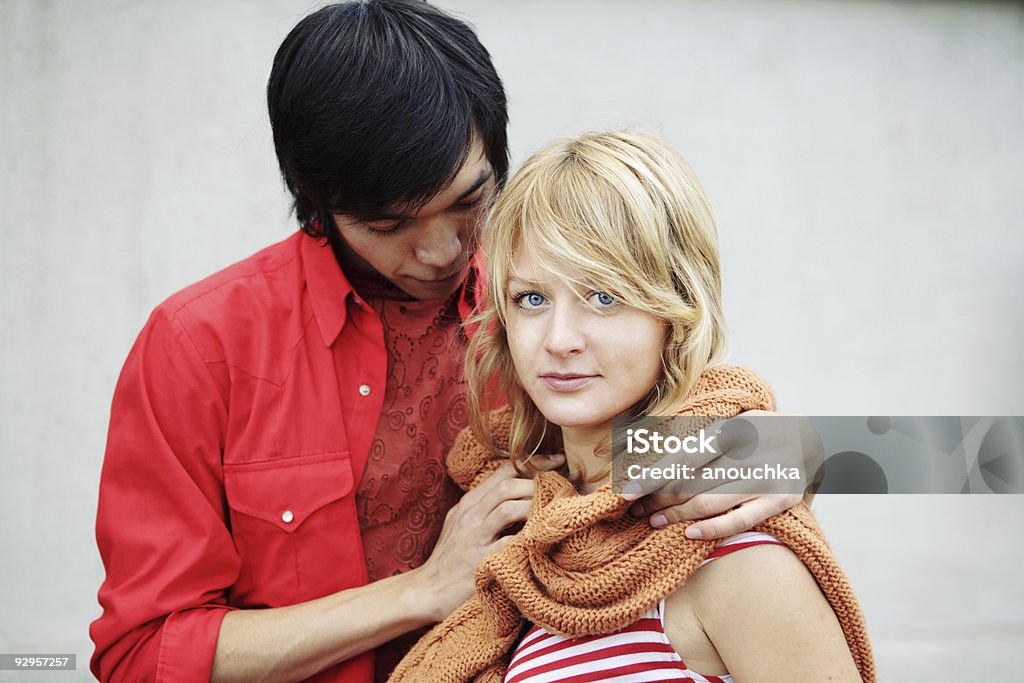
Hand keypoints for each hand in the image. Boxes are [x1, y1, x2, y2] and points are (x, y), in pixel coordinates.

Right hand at [413, 455, 562, 619]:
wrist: (427, 590)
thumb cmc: (449, 558)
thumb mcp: (461, 524)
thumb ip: (484, 508)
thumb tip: (517, 495)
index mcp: (469, 503)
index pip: (502, 472)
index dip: (532, 463)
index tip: (556, 461)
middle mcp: (471, 515)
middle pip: (507, 486)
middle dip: (536, 484)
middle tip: (559, 490)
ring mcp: (474, 536)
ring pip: (507, 508)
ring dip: (533, 506)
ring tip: (553, 511)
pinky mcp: (479, 559)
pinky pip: (508, 543)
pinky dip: (527, 538)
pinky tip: (543, 539)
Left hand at [623, 411, 821, 538]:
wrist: (811, 440)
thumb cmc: (758, 432)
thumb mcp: (733, 421)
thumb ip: (699, 436)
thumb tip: (650, 452)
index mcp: (734, 428)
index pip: (684, 456)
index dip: (652, 476)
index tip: (627, 492)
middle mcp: (750, 452)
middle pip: (692, 482)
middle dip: (658, 498)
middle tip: (636, 510)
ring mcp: (767, 477)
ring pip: (710, 502)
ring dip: (677, 515)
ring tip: (653, 521)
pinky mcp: (781, 500)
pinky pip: (740, 520)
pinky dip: (712, 529)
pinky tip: (688, 533)